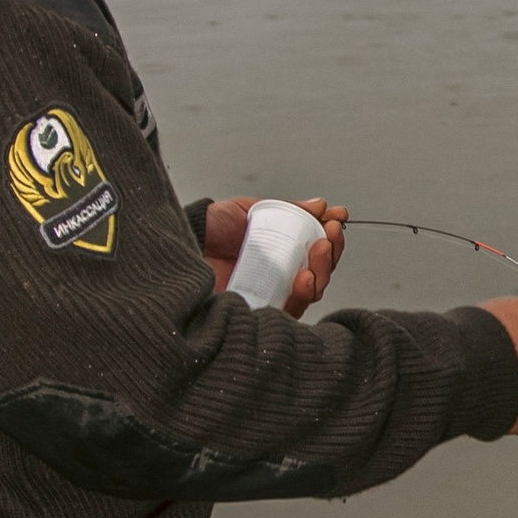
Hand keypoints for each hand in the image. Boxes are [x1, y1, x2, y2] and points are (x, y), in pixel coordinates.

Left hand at [204, 196, 347, 317]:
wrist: (179, 243)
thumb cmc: (206, 231)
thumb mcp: (250, 209)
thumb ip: (286, 209)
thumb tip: (319, 206)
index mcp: (277, 252)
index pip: (314, 249)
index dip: (330, 235)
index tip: (337, 218)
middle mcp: (276, 275)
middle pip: (319, 271)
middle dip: (332, 251)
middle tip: (331, 232)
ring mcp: (268, 293)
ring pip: (312, 291)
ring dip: (324, 269)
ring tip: (320, 249)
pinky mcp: (258, 311)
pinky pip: (290, 310)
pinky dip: (303, 294)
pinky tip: (305, 276)